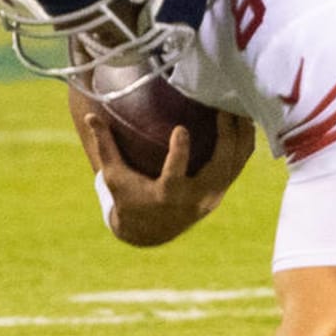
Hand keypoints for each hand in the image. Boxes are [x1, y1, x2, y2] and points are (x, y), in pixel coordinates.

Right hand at [83, 110, 255, 246]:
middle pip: (220, 167)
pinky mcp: (222, 190)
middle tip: (223, 105)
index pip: (176, 176)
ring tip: (240, 105)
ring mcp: (213, 195)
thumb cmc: (129, 198)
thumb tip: (92, 116)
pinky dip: (243, 141)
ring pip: (236, 163)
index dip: (180, 154)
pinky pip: (238, 163)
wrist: (151, 231)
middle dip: (226, 136)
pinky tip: (243, 118)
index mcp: (167, 196)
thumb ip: (106, 147)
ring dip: (241, 135)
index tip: (180, 129)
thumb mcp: (114, 177)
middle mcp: (196, 198)